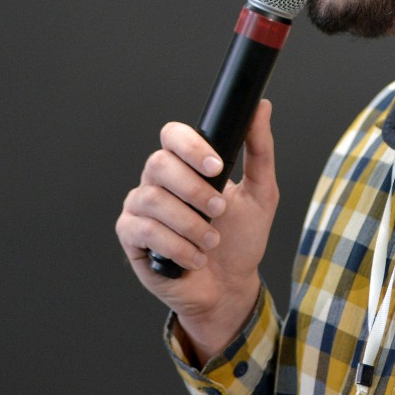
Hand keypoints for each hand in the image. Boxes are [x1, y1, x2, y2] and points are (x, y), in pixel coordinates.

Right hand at [116, 99, 278, 362]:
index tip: (217, 166)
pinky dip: (176, 246)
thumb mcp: (261, 193)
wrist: (230, 286)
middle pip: (158, 164)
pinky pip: (143, 230)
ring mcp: (141, 207)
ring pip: (152, 199)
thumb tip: (262, 107)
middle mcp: (158, 181)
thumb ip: (259, 150)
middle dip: (194, 189)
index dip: (191, 146)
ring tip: (212, 240)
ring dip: (189, 223)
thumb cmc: (242, 239)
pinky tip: (195, 257)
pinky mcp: (132, 236)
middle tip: (219, 209)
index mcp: (185, 165)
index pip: (173, 135)